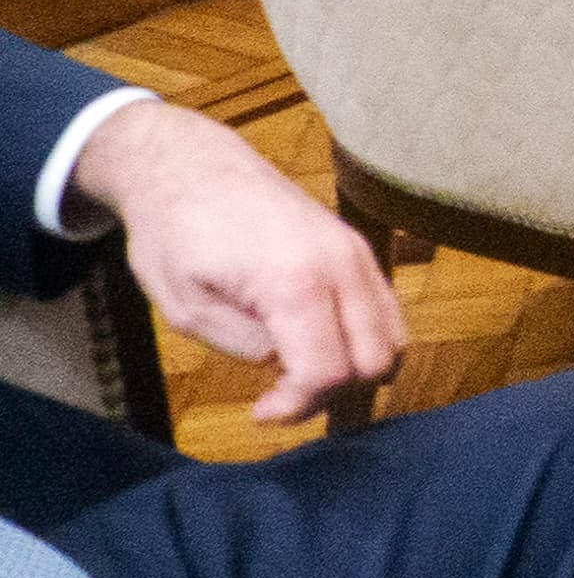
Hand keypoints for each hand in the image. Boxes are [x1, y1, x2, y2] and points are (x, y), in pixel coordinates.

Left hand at [70, 98, 401, 419]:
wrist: (192, 166)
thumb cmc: (175, 234)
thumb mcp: (186, 309)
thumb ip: (245, 345)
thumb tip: (287, 362)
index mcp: (295, 281)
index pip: (328, 371)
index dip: (297, 406)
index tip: (259, 412)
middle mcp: (342, 265)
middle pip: (376, 360)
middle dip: (330, 391)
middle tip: (280, 393)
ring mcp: (357, 252)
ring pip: (393, 337)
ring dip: (354, 367)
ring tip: (299, 369)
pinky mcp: (358, 248)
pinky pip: (386, 310)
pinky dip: (364, 339)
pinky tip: (317, 340)